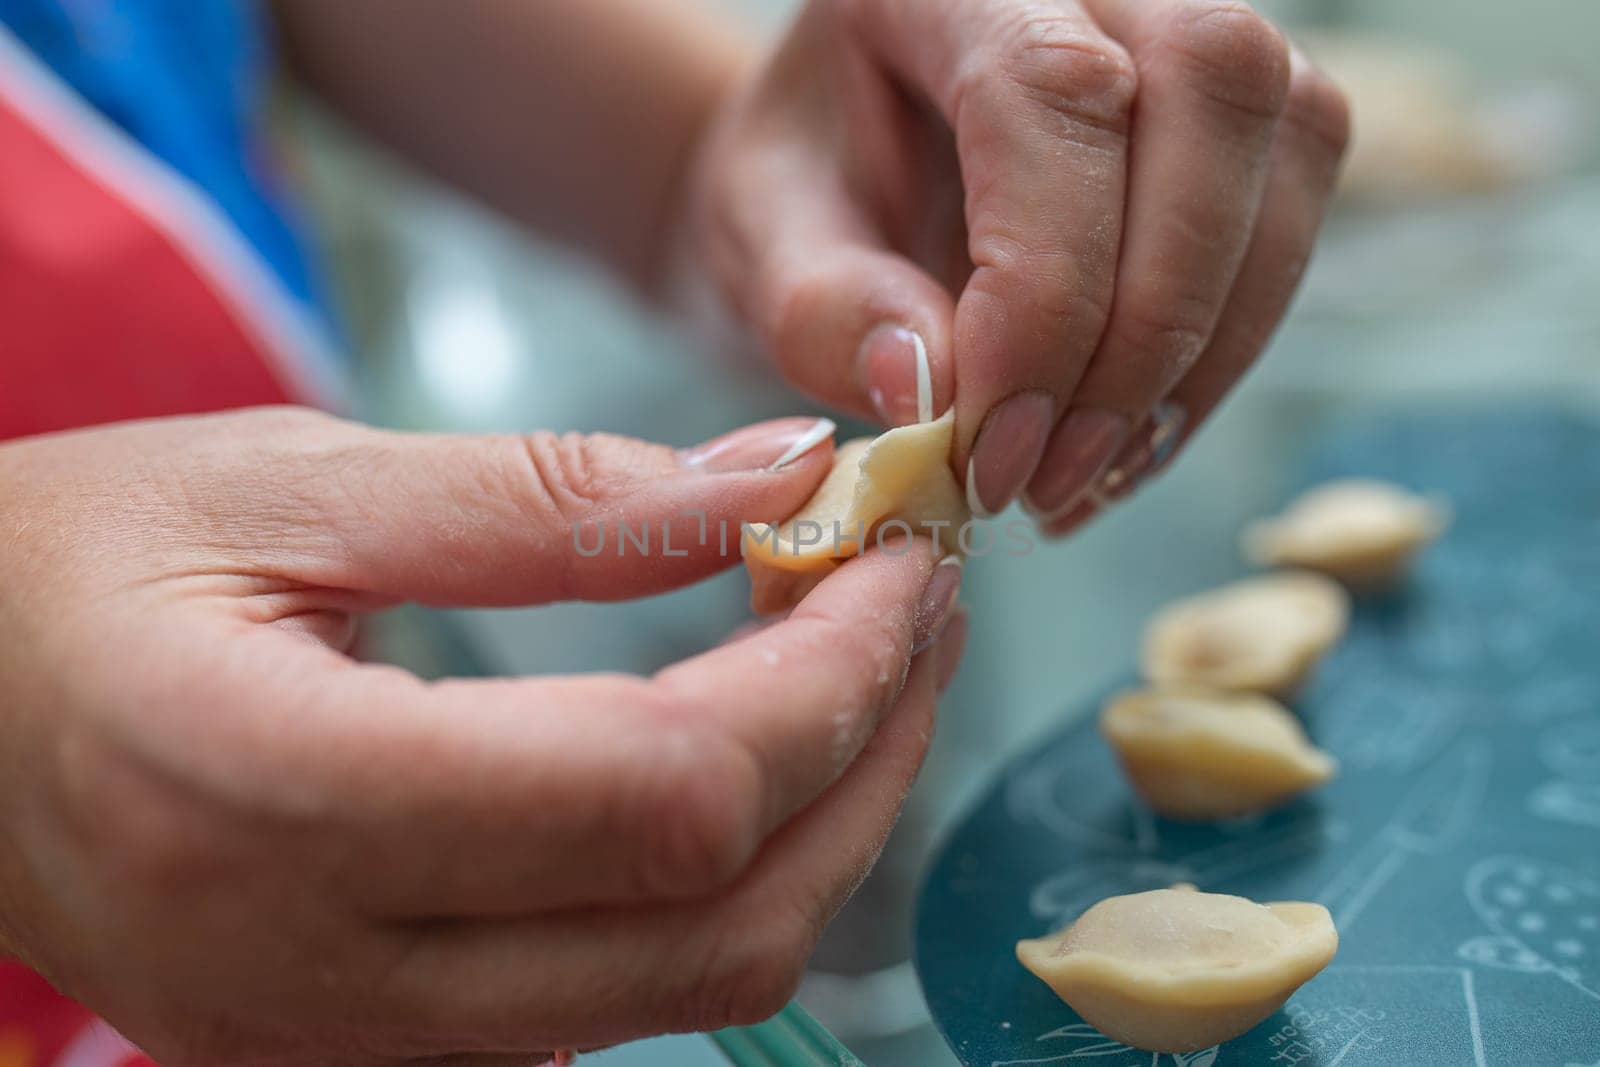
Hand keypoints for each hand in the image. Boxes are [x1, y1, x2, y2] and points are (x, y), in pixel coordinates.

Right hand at [0, 408, 964, 1064]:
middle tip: (913, 600)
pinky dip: (731, 871)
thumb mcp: (292, 483)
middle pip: (718, 918)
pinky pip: (624, 989)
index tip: (894, 559)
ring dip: (824, 818)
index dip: (827, 680)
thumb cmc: (68, 570)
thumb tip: (779, 479)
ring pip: (695, 979)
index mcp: (278, 798)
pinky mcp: (379, 1047)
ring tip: (861, 659)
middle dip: (868, 752)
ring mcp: (355, 1043)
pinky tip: (754, 748)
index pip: (661, 794)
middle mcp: (323, 975)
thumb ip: (552, 499)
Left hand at [689, 0, 1348, 530]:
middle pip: (1212, 94)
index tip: (988, 444)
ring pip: (1287, 150)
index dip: (1046, 289)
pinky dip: (1222, 351)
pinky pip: (1292, 213)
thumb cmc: (803, 185)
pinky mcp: (1251, 101)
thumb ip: (820, 305)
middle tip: (1042, 476)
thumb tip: (933, 390)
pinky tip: (1128, 437)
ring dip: (1199, 354)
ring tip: (1081, 477)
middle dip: (1145, 327)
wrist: (844, 162)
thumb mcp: (758, 238)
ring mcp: (1191, 19)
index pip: (1052, 93)